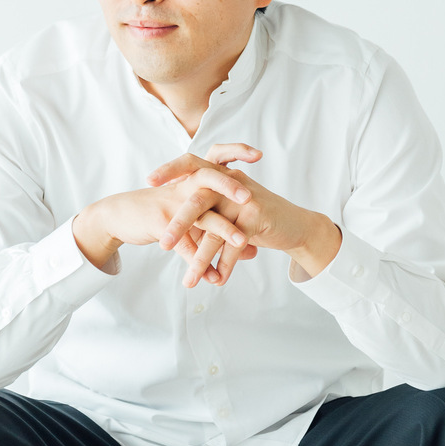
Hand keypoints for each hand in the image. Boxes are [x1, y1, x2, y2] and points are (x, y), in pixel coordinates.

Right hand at [72, 159, 255, 276]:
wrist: (120, 215)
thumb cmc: (161, 213)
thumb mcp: (192, 218)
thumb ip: (220, 231)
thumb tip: (251, 251)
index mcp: (192, 179)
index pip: (216, 158)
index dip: (236, 151)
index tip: (258, 154)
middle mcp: (183, 187)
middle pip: (209, 178)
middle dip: (231, 186)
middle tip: (251, 196)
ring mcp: (171, 204)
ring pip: (200, 214)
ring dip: (222, 229)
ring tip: (242, 242)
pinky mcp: (160, 223)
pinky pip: (183, 243)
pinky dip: (198, 261)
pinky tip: (211, 276)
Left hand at [147, 143, 341, 286]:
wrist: (296, 226)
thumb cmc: (257, 220)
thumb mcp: (228, 212)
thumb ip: (206, 214)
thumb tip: (174, 231)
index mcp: (220, 177)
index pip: (191, 164)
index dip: (170, 169)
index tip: (149, 181)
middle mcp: (231, 183)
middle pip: (197, 200)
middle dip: (178, 225)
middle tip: (163, 245)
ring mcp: (245, 200)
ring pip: (215, 231)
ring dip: (201, 259)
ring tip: (189, 281)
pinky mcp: (258, 217)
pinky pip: (234, 246)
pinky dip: (225, 266)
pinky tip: (218, 281)